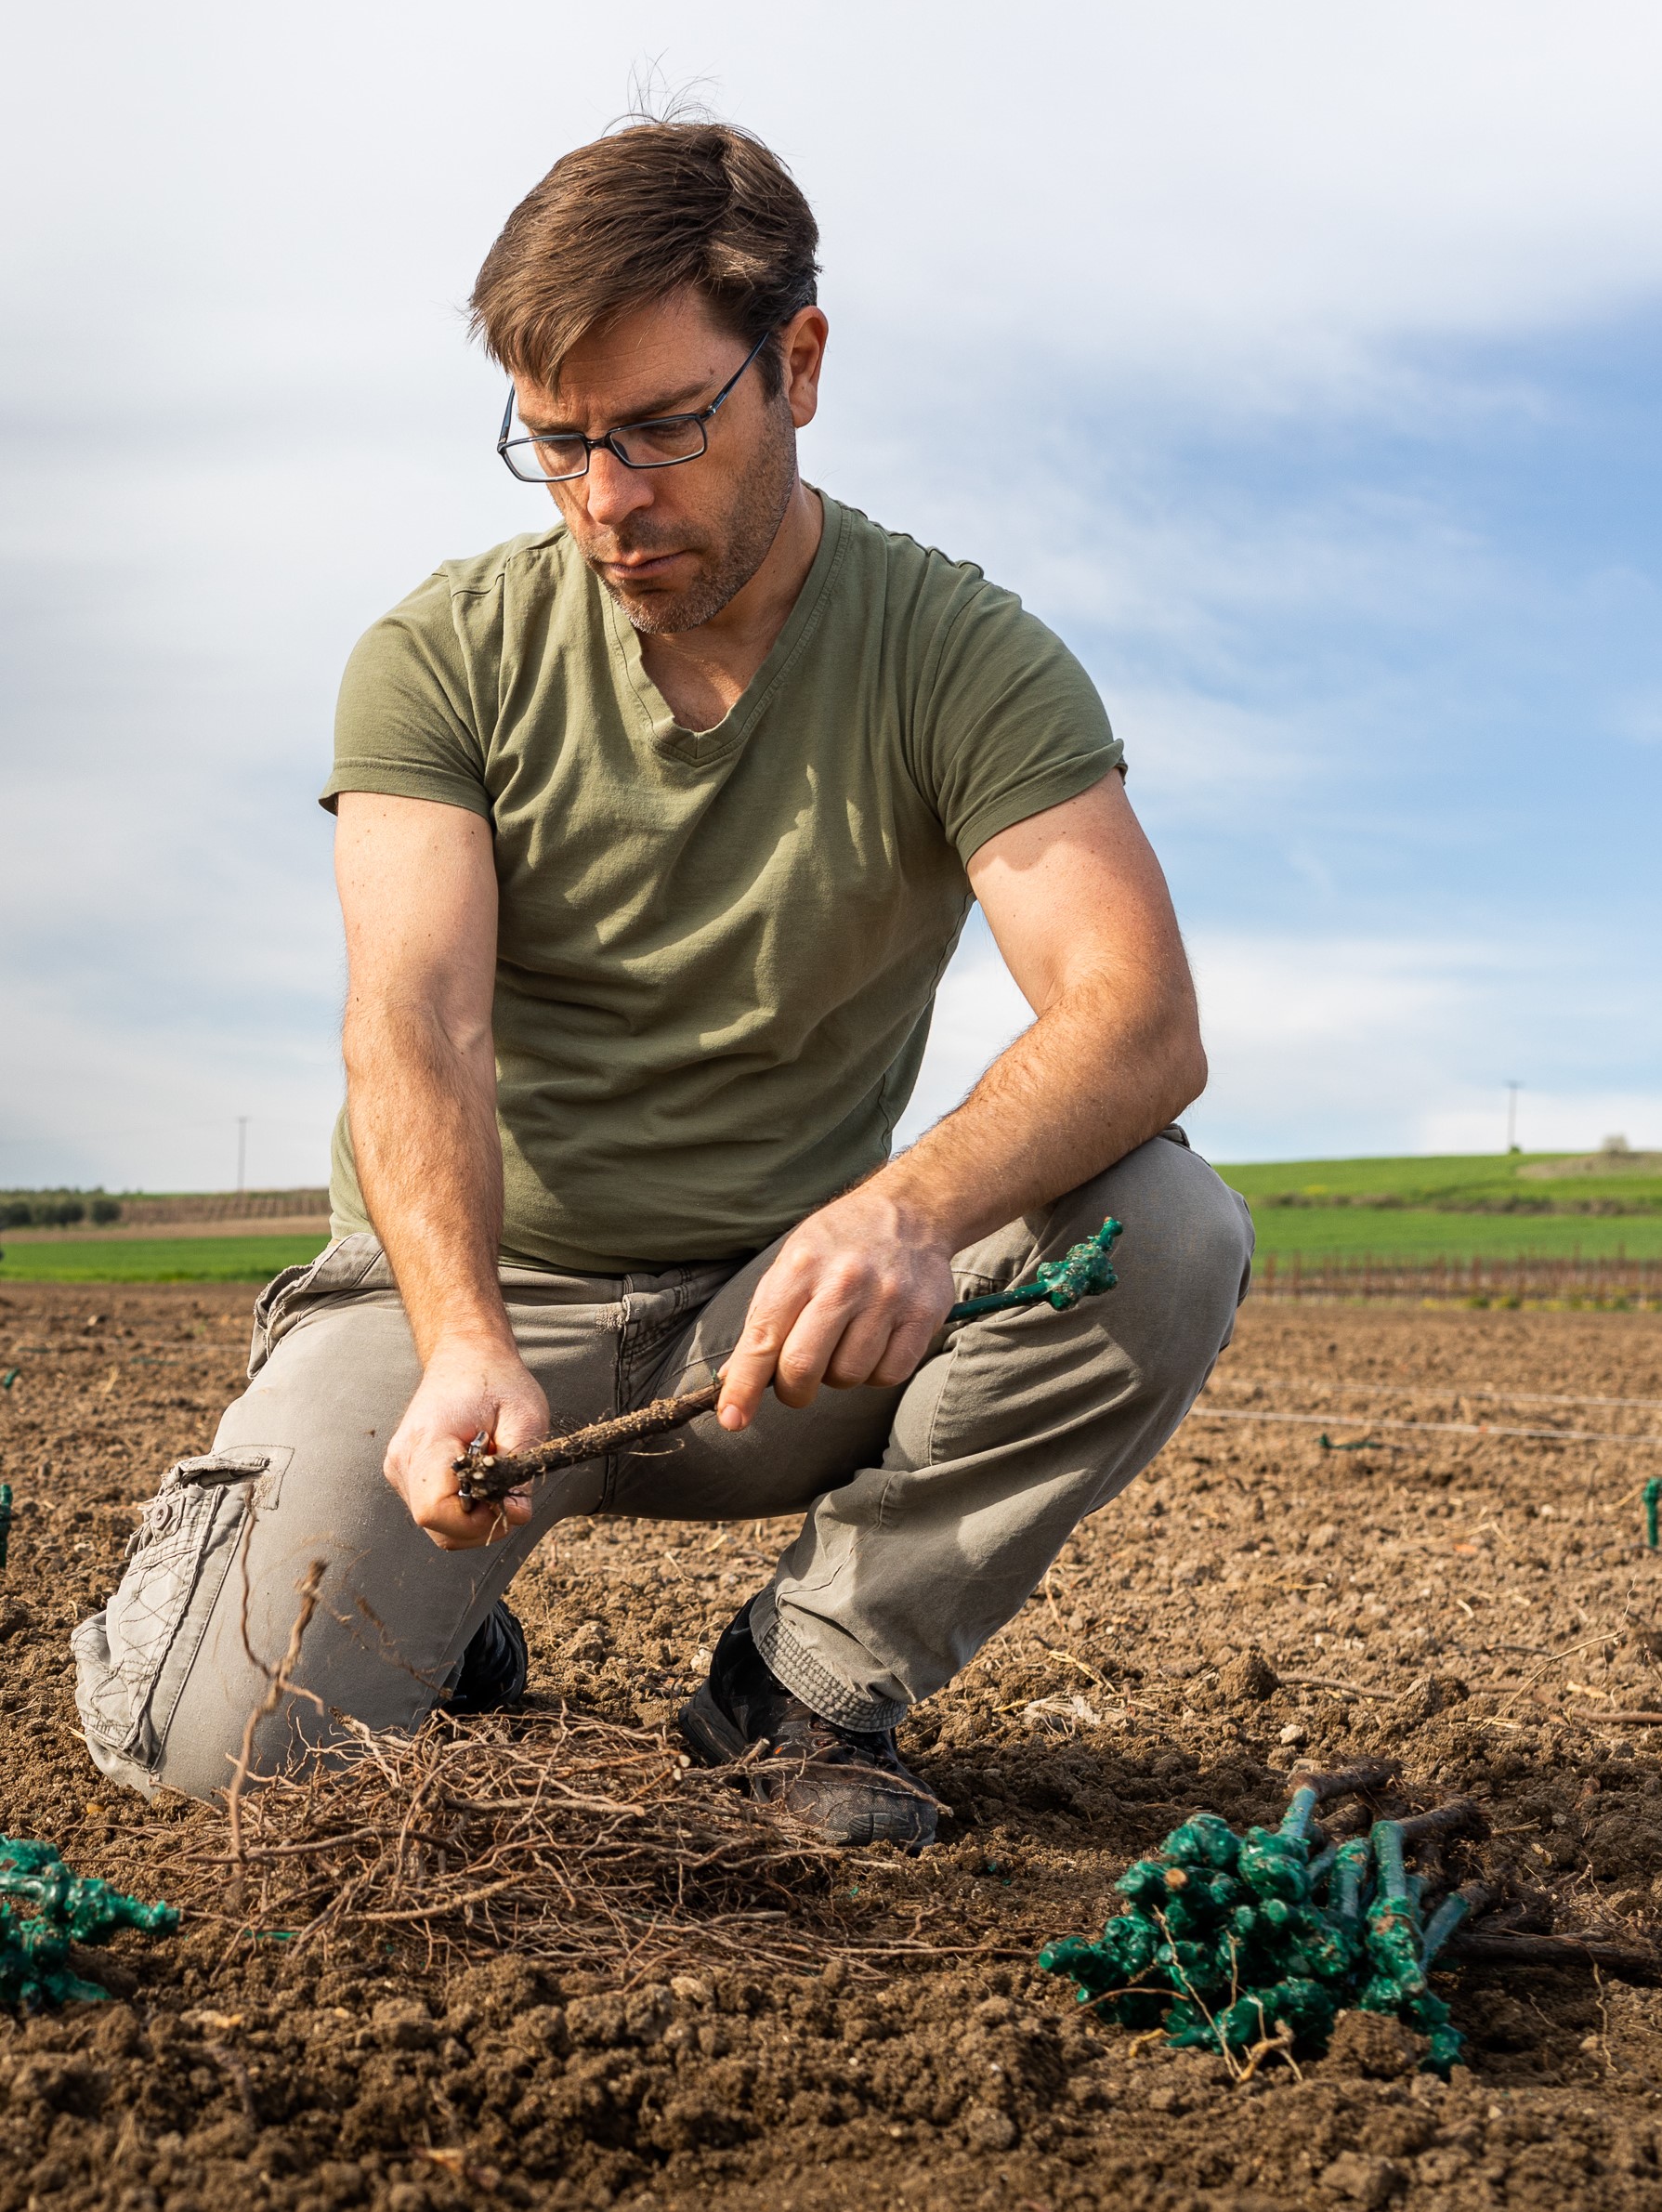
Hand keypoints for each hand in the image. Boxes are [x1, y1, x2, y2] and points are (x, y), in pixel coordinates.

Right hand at [383, 1337, 548, 1550]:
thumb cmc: (497, 1380)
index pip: (434, 1509)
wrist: (466, 1355)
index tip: (504, 1502)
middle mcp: (403, 1459)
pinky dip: (460, 1508)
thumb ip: (520, 1470)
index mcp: (428, 1441)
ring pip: (434, 1523)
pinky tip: (477, 1479)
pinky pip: (432, 1509)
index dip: (474, 1522)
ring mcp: (400, 1467)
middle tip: (507, 1493)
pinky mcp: (405, 1472)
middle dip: (478, 1523)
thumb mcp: (525, 1418)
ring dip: (471, 1518)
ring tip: (493, 1480)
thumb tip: (516, 1515)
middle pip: (435, 1524)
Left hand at [716, 1183, 957, 1430]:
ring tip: (843, 1345)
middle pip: (803, 1367)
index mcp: (800, 1266)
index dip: (744, 1386)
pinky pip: (889, 1374)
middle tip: (796, 1383)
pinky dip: (875, 1373)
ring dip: (838, 1376)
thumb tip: (734, 1377)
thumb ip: (764, 1319)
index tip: (732, 1419)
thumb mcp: (792, 1263)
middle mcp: (844, 1281)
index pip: (763, 1338)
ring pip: (848, 1376)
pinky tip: (873, 1346)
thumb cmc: (838, 1244)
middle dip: (793, 1391)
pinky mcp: (922, 1314)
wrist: (911, 1210)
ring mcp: (886, 1298)